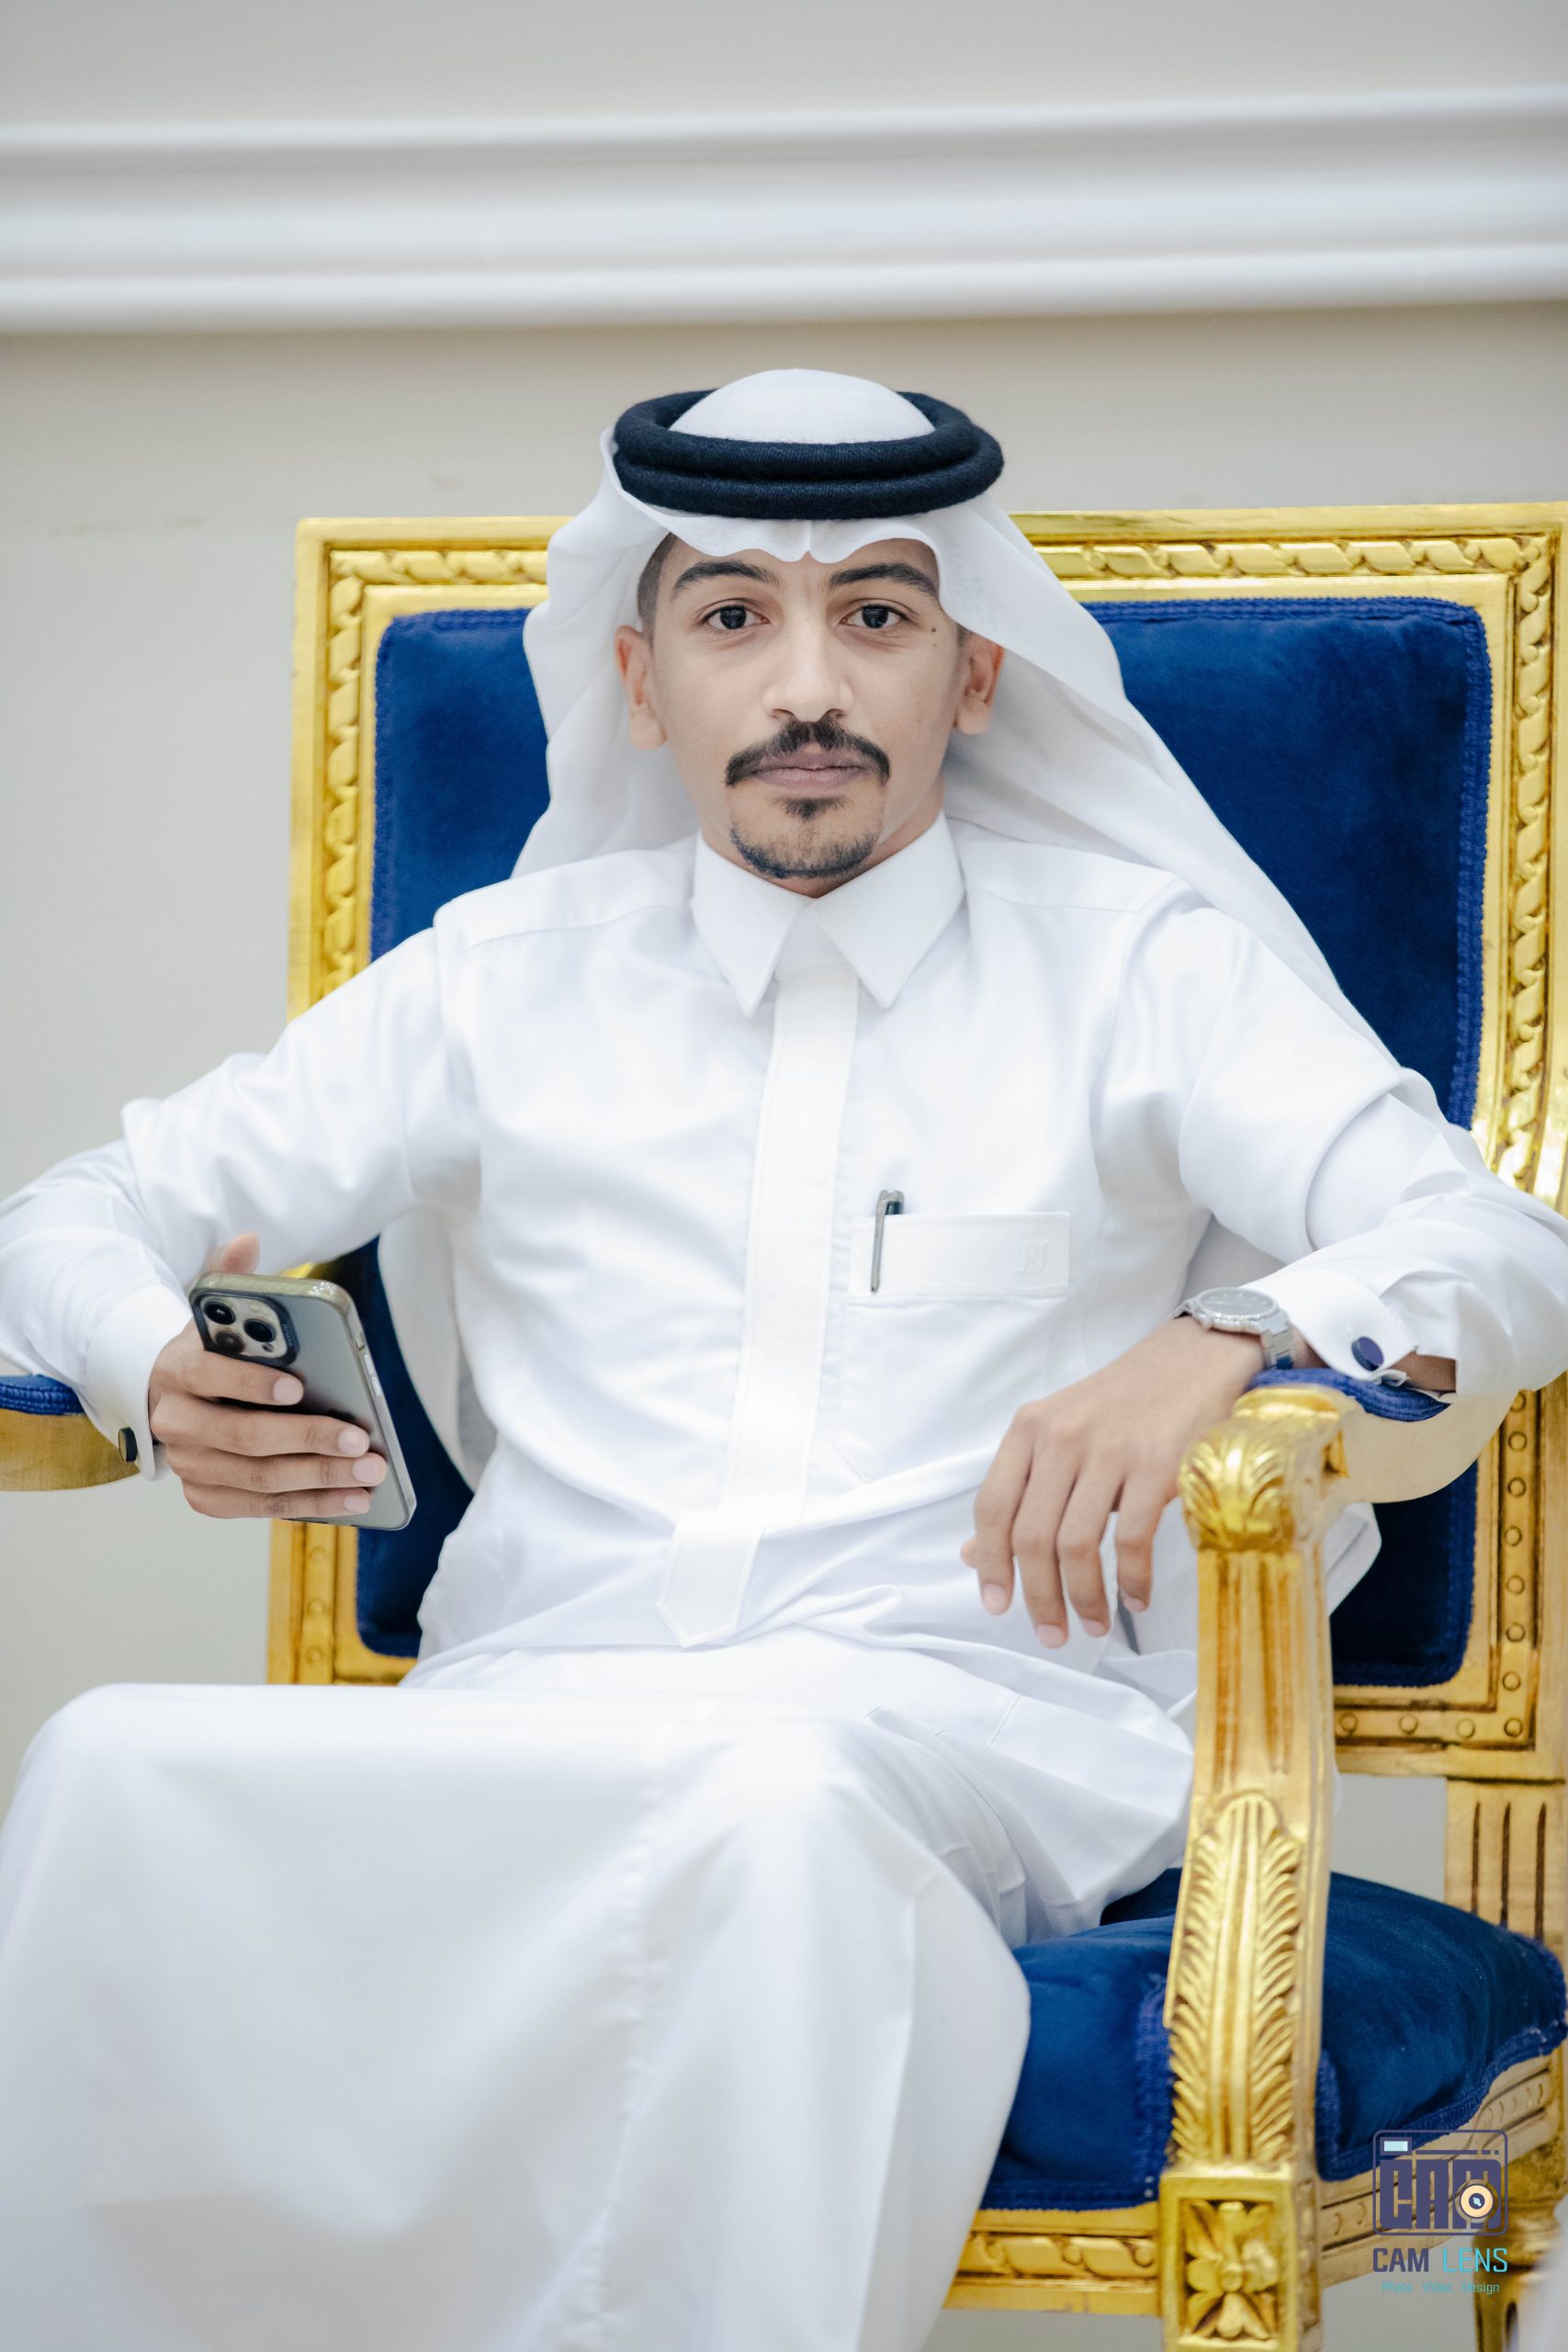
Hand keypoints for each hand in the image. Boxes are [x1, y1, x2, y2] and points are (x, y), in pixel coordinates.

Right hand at [147, 1230, 386, 1519]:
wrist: (172, 1397)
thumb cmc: (211, 1352)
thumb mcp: (214, 1312)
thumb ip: (230, 1279)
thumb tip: (247, 1240)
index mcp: (177, 1369)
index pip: (207, 1374)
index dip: (250, 1383)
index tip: (298, 1387)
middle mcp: (175, 1422)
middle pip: (242, 1436)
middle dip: (306, 1439)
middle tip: (360, 1440)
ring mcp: (190, 1464)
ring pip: (257, 1478)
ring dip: (319, 1478)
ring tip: (369, 1472)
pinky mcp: (206, 1496)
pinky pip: (262, 1507)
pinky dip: (311, 1505)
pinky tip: (353, 1499)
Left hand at [961, 1315, 1265, 1644]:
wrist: (1193, 1360)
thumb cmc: (1124, 1405)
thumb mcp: (1060, 1436)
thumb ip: (1019, 1493)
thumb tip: (971, 1554)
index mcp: (1029, 1430)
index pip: (992, 1507)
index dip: (989, 1563)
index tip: (996, 1606)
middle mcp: (1061, 1438)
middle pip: (1031, 1536)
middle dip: (1037, 1597)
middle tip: (1052, 1634)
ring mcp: (1109, 1451)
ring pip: (1076, 1544)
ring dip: (1083, 1597)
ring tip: (1093, 1625)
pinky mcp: (1156, 1465)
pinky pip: (1131, 1539)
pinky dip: (1131, 1580)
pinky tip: (1135, 1598)